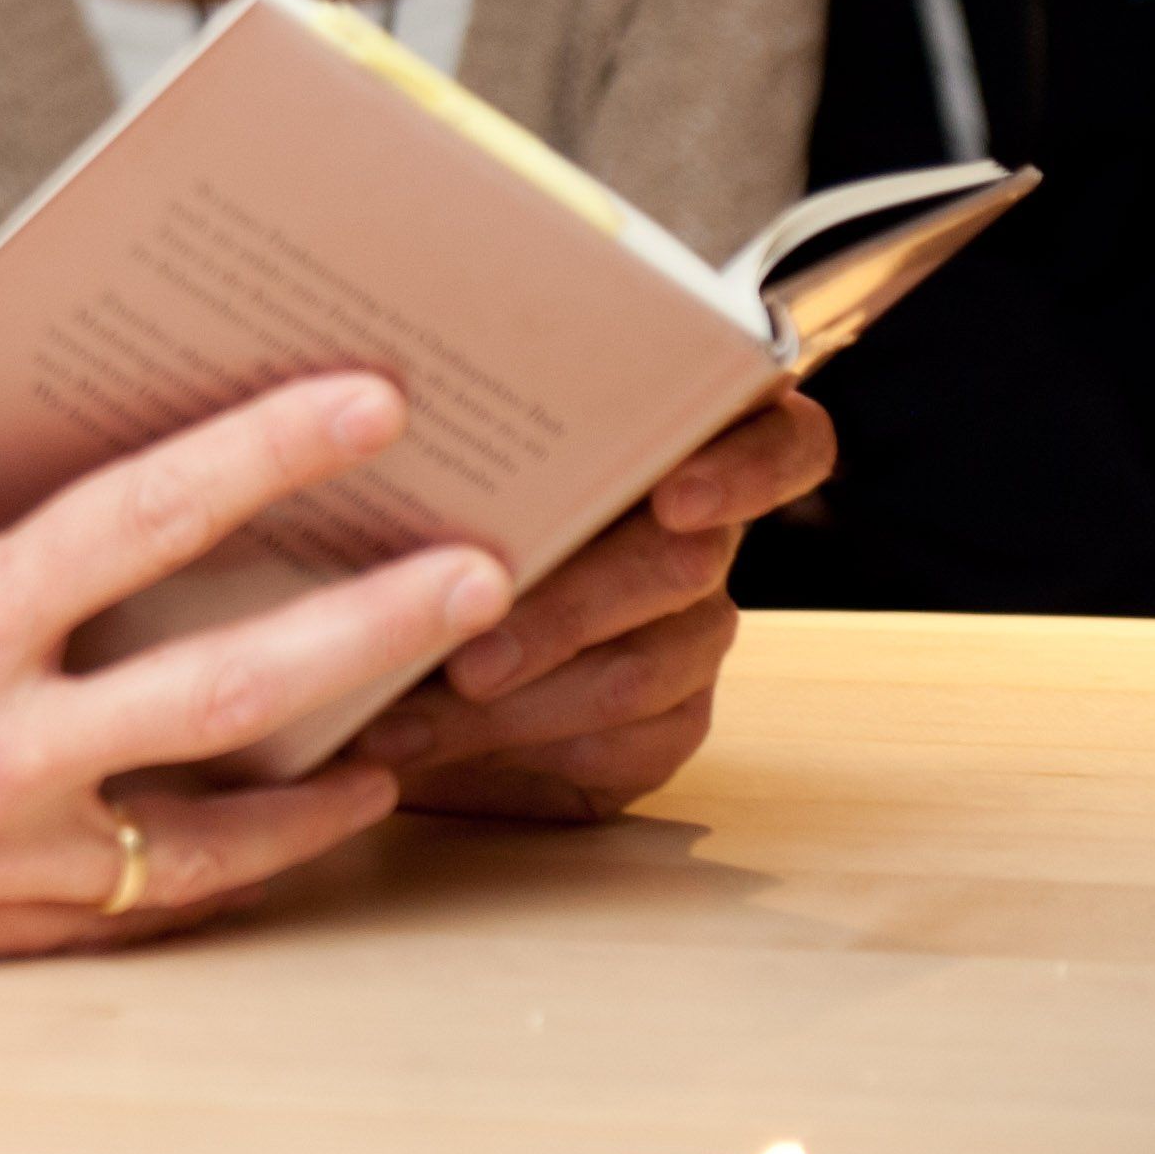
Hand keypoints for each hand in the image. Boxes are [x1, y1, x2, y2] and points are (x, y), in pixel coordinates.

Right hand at [0, 322, 510, 983]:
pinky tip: (318, 817)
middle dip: (373, 619)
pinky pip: (155, 896)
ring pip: (218, 815)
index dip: (265, 453)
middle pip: (231, 681)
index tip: (362, 401)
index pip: (138, 519)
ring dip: (341, 756)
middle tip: (480, 563)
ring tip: (436, 702)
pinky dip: (251, 858)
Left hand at [352, 388, 834, 820]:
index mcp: (668, 447)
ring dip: (519, 698)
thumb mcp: (423, 460)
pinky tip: (415, 745)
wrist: (373, 636)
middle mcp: (699, 543)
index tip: (676, 497)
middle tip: (470, 656)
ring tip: (404, 715)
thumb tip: (376, 404)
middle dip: (568, 610)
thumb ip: (452, 434)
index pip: (781, 441)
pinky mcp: (663, 731)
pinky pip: (621, 746)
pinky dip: (504, 749)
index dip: (748, 467)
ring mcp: (690, 641)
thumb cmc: (403, 515)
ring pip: (643, 670)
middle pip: (685, 564)